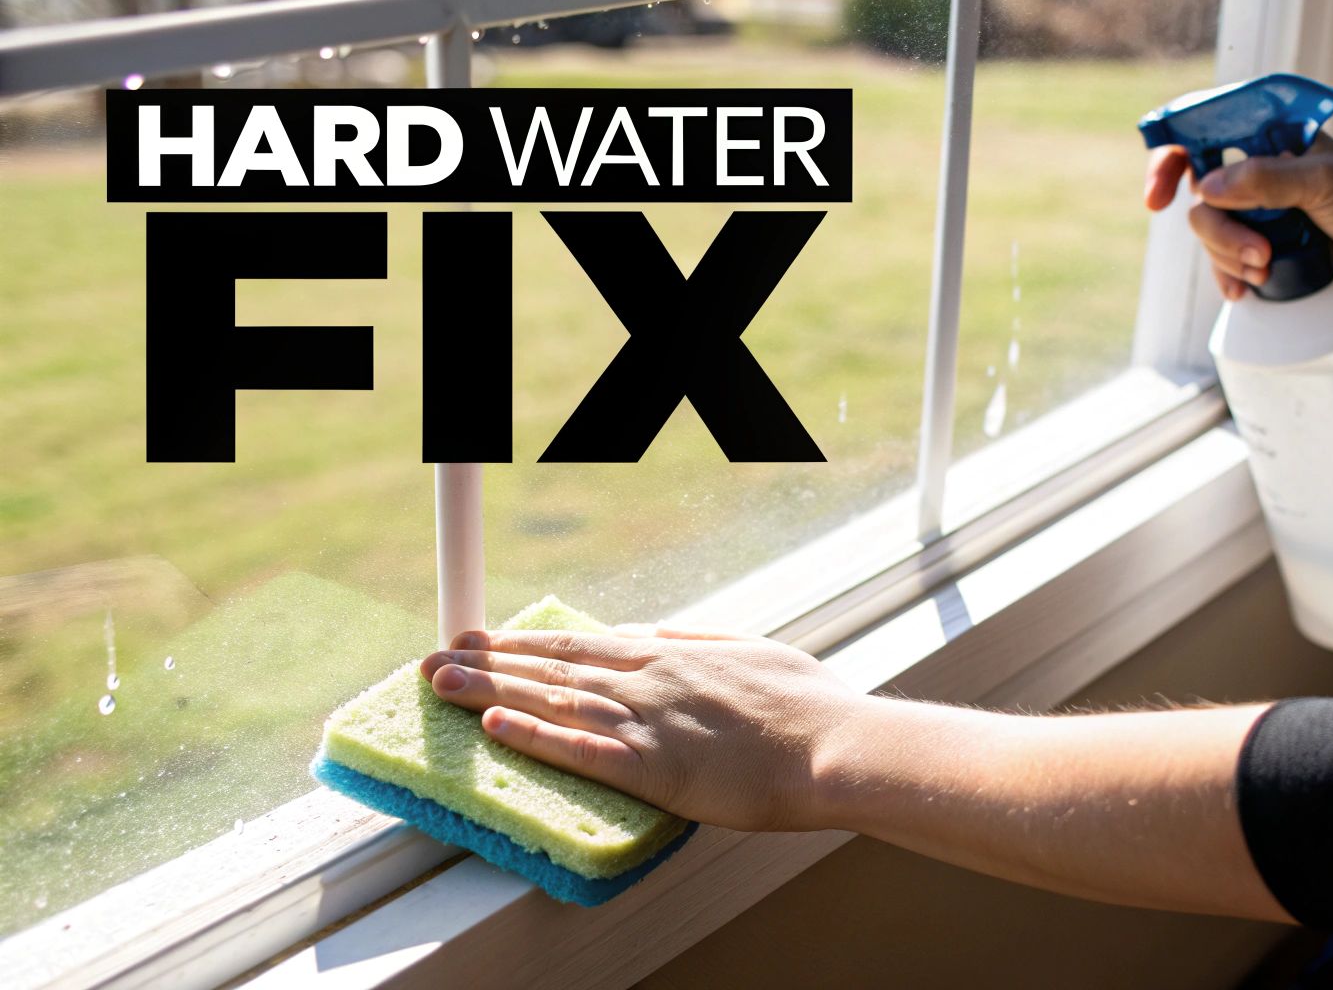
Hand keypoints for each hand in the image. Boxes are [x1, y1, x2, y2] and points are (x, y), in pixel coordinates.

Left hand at [420, 624, 865, 831]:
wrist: (835, 745)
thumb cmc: (805, 704)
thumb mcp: (751, 651)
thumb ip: (697, 640)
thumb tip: (654, 629)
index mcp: (670, 655)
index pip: (579, 644)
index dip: (523, 642)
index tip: (481, 638)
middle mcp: (649, 680)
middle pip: (552, 668)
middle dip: (487, 663)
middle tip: (431, 659)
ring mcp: (649, 721)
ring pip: (554, 701)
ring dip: (491, 693)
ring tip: (439, 686)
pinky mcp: (656, 767)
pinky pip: (584, 750)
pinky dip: (536, 736)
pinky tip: (494, 727)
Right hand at [1143, 134, 1332, 299]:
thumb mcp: (1325, 182)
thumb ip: (1267, 178)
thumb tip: (1207, 187)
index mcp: (1266, 134)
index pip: (1198, 132)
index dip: (1167, 160)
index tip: (1159, 197)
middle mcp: (1254, 167)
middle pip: (1199, 194)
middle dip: (1220, 231)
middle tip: (1259, 253)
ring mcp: (1256, 207)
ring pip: (1209, 231)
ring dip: (1230, 257)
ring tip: (1269, 269)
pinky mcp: (1262, 241)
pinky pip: (1223, 260)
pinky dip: (1229, 276)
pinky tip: (1245, 291)